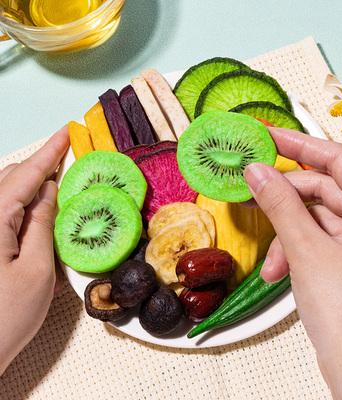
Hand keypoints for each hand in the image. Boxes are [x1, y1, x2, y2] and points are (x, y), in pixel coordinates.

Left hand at [0, 127, 68, 374]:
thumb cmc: (3, 318)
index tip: (65, 132)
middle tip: (69, 164)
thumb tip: (51, 191)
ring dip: (31, 189)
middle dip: (40, 169)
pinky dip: (20, 207)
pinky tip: (35, 214)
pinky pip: (0, 213)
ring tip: (57, 190)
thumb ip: (42, 224)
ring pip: (3, 194)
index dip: (48, 153)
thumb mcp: (36, 270)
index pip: (24, 175)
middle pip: (10, 179)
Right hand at [244, 127, 341, 399]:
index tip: (268, 135)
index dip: (300, 145)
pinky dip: (293, 250)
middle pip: (322, 189)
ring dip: (286, 233)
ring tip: (270, 259)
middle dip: (284, 197)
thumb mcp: (306, 249)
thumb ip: (279, 204)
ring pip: (314, 218)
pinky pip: (315, 240)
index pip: (338, 160)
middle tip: (249, 190)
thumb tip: (255, 170)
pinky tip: (277, 272)